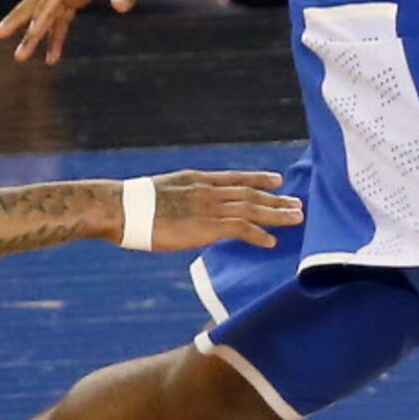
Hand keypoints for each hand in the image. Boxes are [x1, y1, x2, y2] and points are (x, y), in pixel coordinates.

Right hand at [140, 169, 303, 250]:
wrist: (120, 208)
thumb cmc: (132, 204)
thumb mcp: (164, 192)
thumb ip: (183, 198)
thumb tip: (187, 209)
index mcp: (198, 180)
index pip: (236, 178)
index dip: (259, 179)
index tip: (277, 180)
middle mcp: (209, 191)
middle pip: (250, 193)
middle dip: (276, 199)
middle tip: (297, 203)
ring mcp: (209, 207)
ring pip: (252, 209)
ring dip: (276, 214)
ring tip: (296, 218)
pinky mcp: (206, 226)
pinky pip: (240, 229)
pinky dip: (258, 234)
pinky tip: (271, 241)